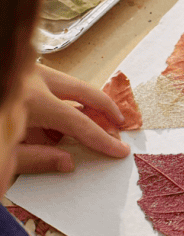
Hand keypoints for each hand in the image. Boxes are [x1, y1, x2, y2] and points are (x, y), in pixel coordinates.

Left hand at [14, 64, 129, 174]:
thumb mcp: (2, 155)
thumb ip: (35, 159)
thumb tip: (67, 162)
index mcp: (31, 101)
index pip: (78, 122)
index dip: (101, 138)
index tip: (119, 149)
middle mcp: (33, 80)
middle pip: (82, 90)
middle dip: (105, 106)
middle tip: (119, 122)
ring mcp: (26, 73)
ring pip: (67, 84)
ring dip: (83, 104)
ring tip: (97, 124)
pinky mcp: (19, 72)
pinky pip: (49, 85)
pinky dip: (61, 102)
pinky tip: (61, 124)